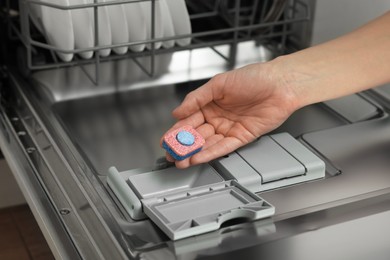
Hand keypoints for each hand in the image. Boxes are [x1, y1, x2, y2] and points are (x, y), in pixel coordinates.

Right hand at [162, 62, 299, 167]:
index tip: (166, 140)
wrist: (280, 84)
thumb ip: (197, 98)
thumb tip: (178, 111)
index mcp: (210, 103)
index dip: (176, 130)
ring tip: (181, 160)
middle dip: (182, 146)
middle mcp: (218, 117)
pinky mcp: (241, 137)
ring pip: (208, 143)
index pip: (188, 120)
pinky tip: (199, 158)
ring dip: (194, 153)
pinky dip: (210, 153)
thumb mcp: (219, 83)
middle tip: (171, 154)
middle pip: (196, 135)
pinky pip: (224, 147)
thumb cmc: (253, 78)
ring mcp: (229, 128)